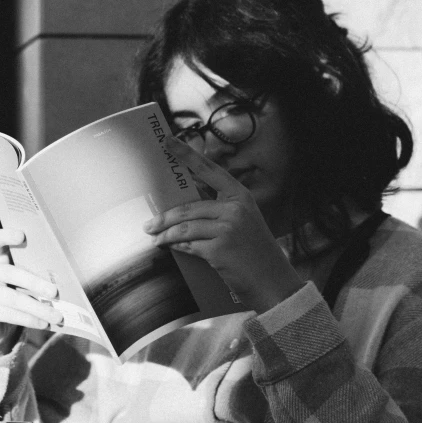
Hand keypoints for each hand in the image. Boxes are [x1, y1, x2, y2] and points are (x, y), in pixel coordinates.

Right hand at [0, 229, 62, 359]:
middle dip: (35, 282)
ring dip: (37, 308)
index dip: (6, 236)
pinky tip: (43, 323)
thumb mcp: (24, 283)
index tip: (22, 235)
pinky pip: (6, 314)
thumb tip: (61, 280)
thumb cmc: (17, 296)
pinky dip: (28, 319)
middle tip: (55, 292)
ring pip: (12, 298)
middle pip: (10, 272)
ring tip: (56, 315)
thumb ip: (35, 274)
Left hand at [143, 137, 303, 313]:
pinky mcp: (220, 248)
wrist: (272, 281)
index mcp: (240, 195)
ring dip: (165, 234)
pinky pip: (188, 245)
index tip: (167, 141)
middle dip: (164, 217)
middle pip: (188, 207)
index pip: (209, 169)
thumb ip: (220, 209)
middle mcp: (235, 208)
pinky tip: (171, 248)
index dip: (186, 154)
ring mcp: (228, 227)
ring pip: (184, 227)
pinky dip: (177, 247)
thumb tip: (184, 206)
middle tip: (149, 224)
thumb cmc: (254, 252)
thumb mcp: (243, 221)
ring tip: (155, 238)